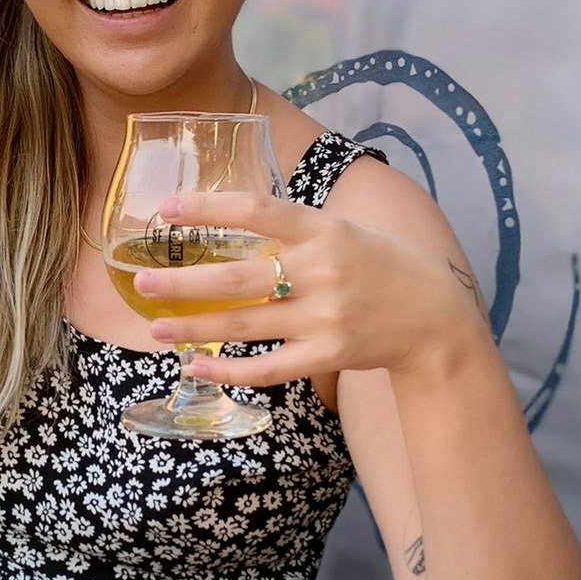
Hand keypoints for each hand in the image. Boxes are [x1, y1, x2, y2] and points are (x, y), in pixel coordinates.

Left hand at [137, 190, 492, 386]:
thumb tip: (229, 215)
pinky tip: (197, 367)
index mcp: (324, 229)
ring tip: (155, 326)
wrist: (436, 319)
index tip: (167, 208)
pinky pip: (268, 368)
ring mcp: (325, 317)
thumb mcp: (343, 231)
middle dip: (185, 280)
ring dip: (195, 327)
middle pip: (239, 275)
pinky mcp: (328, 356)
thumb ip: (293, 228)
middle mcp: (322, 270)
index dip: (210, 208)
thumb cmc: (381, 266)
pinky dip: (230, 371)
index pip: (258, 210)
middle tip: (144, 280)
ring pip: (245, 323)